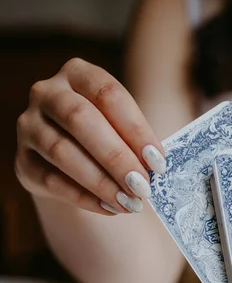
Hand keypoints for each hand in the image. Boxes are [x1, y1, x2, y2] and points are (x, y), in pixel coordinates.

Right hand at [16, 58, 165, 214]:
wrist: (73, 162)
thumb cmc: (109, 136)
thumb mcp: (123, 127)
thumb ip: (137, 140)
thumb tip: (155, 166)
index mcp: (78, 74)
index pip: (108, 95)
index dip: (136, 129)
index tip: (158, 161)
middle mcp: (47, 93)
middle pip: (81, 120)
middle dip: (117, 157)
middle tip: (143, 186)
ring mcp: (29, 126)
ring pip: (62, 151)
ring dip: (101, 181)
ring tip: (130, 202)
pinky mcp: (23, 161)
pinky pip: (52, 180)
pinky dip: (84, 197)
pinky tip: (111, 208)